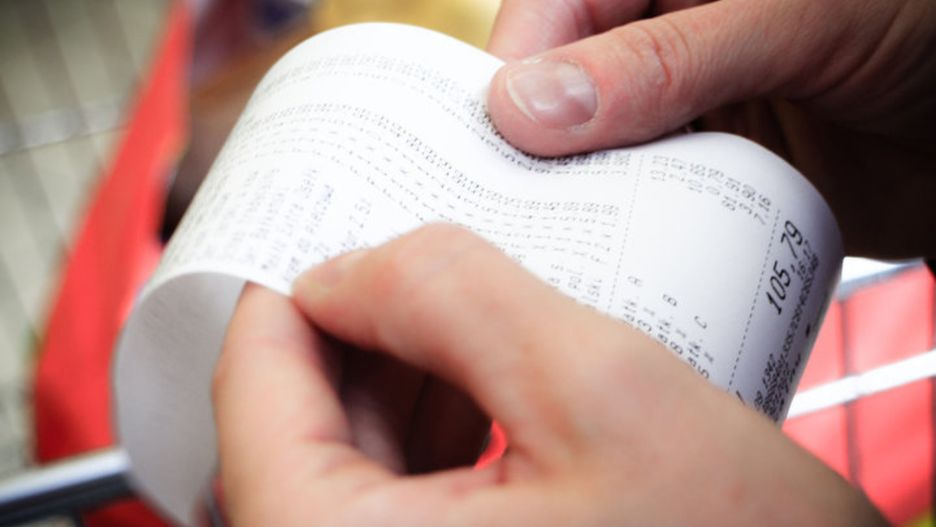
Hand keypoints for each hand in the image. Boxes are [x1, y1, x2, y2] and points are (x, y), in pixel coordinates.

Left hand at [214, 224, 883, 525]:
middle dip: (360, 328)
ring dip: (403, 374)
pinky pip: (402, 497)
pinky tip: (488, 379)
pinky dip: (436, 427)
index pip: (253, 395)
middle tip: (416, 258)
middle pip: (298, 426)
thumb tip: (349, 266)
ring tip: (466, 310)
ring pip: (351, 459)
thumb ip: (454, 295)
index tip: (334, 233)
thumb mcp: (605, 395)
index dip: (290, 291)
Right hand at [485, 0, 935, 257]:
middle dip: (534, 145)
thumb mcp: (799, 17)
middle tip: (507, 209)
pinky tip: (619, 259)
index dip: (517, 68)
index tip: (496, 138)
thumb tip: (533, 104)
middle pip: (559, 88)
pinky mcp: (705, 175)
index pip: (555, 8)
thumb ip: (667, 58)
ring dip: (577, 197)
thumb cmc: (921, 22)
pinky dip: (630, 231)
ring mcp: (680, 109)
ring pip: (593, 153)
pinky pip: (645, 203)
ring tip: (554, 247)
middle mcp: (659, 35)